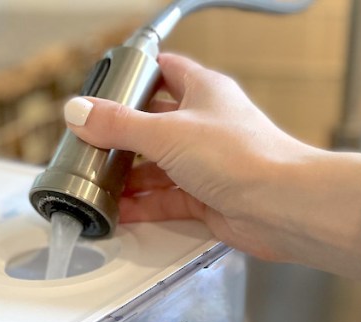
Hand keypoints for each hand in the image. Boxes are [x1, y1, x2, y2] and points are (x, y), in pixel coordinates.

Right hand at [63, 53, 360, 279]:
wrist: (281, 206)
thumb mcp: (166, 134)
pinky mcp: (209, 199)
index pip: (165, 71)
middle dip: (123, 137)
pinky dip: (144, 206)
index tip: (105, 88)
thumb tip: (79, 112)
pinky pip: (167, 200)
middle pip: (155, 125)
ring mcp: (208, 164)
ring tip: (98, 183)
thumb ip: (119, 125)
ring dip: (130, 177)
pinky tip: (120, 212)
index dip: (137, 77)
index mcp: (203, 92)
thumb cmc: (244, 157)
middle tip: (91, 144)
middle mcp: (206, 126)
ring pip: (159, 166)